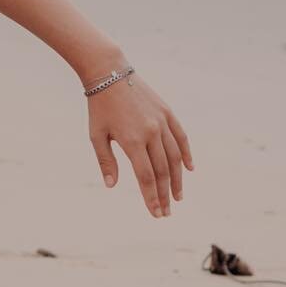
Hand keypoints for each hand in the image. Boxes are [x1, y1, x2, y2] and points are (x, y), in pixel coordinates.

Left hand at [88, 73, 192, 217]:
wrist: (110, 73)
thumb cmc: (100, 107)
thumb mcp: (96, 135)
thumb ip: (106, 161)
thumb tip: (112, 186)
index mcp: (132, 140)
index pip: (146, 177)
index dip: (152, 197)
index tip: (156, 213)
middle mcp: (151, 132)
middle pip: (162, 171)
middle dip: (165, 194)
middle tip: (166, 212)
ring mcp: (161, 121)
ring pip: (174, 157)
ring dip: (178, 179)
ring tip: (178, 197)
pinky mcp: (167, 112)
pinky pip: (181, 137)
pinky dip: (186, 154)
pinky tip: (189, 169)